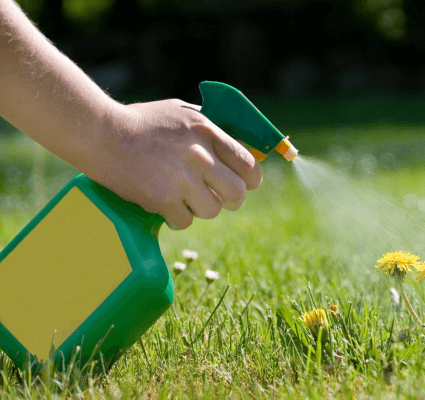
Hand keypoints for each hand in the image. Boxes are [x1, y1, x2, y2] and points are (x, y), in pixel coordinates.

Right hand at [93, 99, 262, 229]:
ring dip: (201, 209)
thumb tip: (240, 146)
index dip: (251, 179)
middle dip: (231, 200)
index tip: (246, 184)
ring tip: (185, 198)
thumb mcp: (182, 113)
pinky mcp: (162, 199)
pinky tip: (165, 205)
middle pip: (237, 193)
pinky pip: (185, 221)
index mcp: (207, 131)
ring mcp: (181, 178)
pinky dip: (177, 217)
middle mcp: (199, 155)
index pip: (248, 164)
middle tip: (219, 198)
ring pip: (213, 210)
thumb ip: (211, 128)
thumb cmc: (142, 122)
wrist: (101, 134)